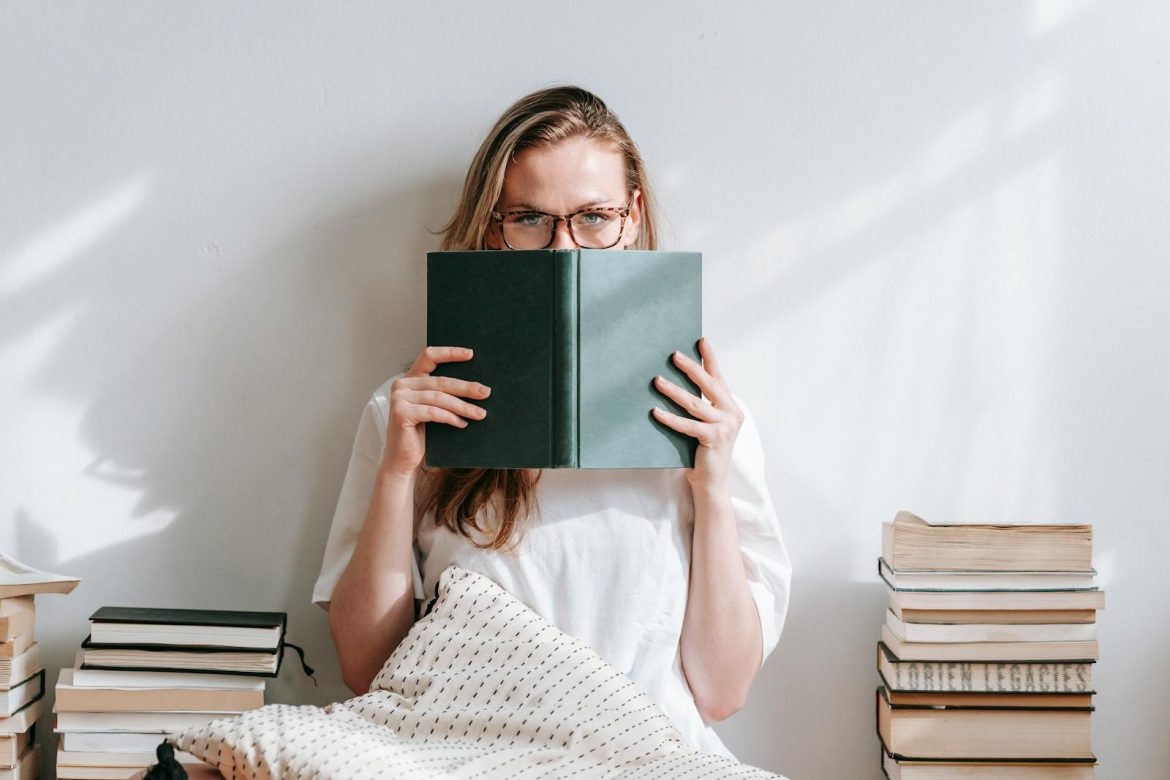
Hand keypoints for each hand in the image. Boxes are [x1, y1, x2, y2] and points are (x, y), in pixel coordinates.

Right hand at [382, 346, 490, 477]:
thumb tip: (477, 387)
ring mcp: (399, 398)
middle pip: (440, 381)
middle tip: (486, 392)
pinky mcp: (401, 412)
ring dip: (463, 406)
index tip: (471, 354)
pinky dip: (450, 418)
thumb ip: (444, 394)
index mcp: (410, 378)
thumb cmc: (422, 435)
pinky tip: (462, 423)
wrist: (404, 460)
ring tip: (479, 414)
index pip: (429, 356)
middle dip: (466, 387)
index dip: (450, 353)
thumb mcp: (435, 409)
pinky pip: (433, 412)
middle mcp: (402, 384)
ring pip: (439, 398)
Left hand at [651, 338, 742, 489]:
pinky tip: (655, 411)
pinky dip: (670, 418)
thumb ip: (699, 407)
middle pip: (708, 385)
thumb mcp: (705, 425)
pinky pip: (688, 425)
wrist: (712, 482)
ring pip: (695, 404)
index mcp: (730, 407)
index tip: (701, 340)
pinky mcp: (714, 438)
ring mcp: (725, 426)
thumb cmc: (704, 452)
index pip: (718, 378)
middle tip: (674, 355)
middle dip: (691, 368)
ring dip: (673, 391)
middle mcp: (731, 413)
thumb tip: (672, 382)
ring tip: (657, 380)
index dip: (710, 359)